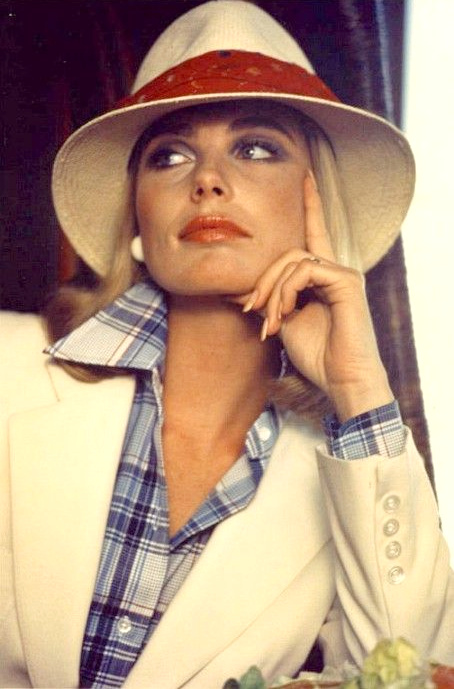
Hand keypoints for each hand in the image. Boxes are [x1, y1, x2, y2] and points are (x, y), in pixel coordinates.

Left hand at [238, 171, 392, 421]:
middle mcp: (335, 270)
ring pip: (292, 260)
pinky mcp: (347, 281)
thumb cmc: (317, 355)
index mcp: (322, 277)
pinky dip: (286, 291)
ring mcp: (343, 274)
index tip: (305, 175)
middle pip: (288, 252)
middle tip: (249, 309)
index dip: (310, 204)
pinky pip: (304, 271)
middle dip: (262, 279)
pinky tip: (285, 315)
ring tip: (270, 322)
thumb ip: (268, 300)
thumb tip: (236, 289)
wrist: (341, 380)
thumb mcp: (284, 322)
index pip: (315, 233)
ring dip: (272, 291)